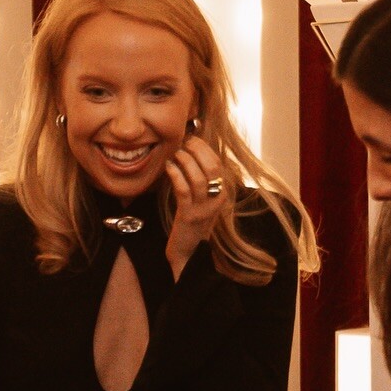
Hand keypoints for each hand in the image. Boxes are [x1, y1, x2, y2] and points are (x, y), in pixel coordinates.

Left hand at [165, 135, 228, 276]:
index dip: (204, 148)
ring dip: (185, 162)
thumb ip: (200, 179)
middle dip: (197, 151)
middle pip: (212, 167)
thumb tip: (191, 152)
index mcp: (222, 193)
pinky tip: (168, 168)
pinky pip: (184, 190)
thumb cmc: (191, 221)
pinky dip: (176, 175)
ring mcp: (204, 209)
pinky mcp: (189, 216)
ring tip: (174, 154)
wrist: (188, 251)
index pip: (218, 163)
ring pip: (198, 178)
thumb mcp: (201, 199)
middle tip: (183, 143)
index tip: (191, 139)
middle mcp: (217, 200)